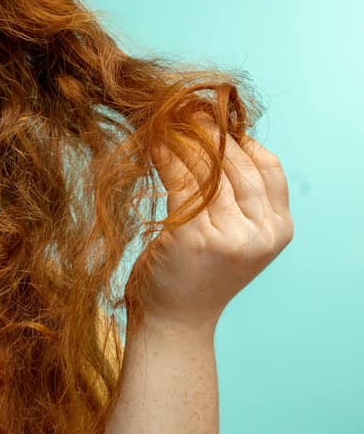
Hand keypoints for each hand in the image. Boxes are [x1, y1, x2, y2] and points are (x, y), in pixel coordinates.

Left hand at [126, 117, 293, 330]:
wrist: (176, 322)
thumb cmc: (198, 275)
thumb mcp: (236, 237)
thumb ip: (240, 199)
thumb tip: (220, 138)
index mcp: (278, 230)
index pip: (267, 167)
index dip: (241, 138)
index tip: (214, 119)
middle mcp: (260, 232)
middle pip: (237, 164)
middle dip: (210, 132)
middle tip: (184, 111)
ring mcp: (228, 235)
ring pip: (207, 169)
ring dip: (185, 139)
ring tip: (166, 121)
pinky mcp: (192, 236)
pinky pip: (180, 181)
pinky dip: (166, 156)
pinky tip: (155, 143)